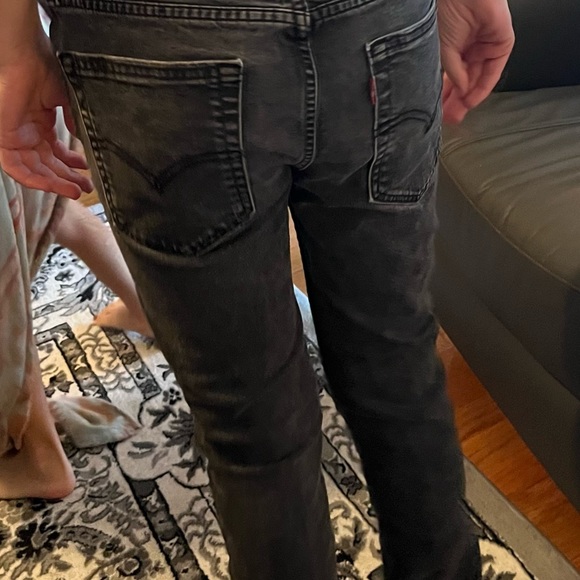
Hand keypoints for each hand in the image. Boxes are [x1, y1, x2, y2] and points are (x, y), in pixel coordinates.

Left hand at [0, 34, 92, 198]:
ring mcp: (16, 137)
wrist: (25, 57)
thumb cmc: (43, 69)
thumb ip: (74, 122)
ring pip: (35, 170)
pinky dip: (33, 180)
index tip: (88, 172)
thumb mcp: (66, 101)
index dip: (72, 166)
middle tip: (86, 188)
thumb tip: (83, 141)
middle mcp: (28, 134)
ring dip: (55, 184)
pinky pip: (16, 168)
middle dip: (67, 178)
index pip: (56, 154)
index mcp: (40, 125)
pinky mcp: (5, 138)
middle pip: (48, 165)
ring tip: (74, 191)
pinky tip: (51, 186)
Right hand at [438, 0, 514, 123]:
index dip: (448, 95)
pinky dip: (482, 86)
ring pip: (479, 79)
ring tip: (458, 113)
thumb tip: (460, 91)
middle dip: (458, 100)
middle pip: (467, 81)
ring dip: (469, 98)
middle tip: (450, 118)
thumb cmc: (448, 11)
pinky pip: (493, 71)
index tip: (441, 111)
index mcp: (456, 47)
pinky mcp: (501, 43)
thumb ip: (453, 73)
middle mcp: (471, 48)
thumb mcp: (444, 50)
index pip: (454, 77)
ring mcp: (486, 46)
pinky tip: (469, 98)